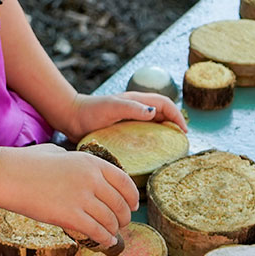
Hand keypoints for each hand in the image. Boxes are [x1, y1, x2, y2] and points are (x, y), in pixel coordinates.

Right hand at [0, 143, 137, 248]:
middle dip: (124, 216)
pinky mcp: (70, 216)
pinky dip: (105, 239)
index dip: (132, 196)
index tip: (133, 204)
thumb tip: (85, 173)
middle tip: (122, 223)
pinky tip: (104, 241)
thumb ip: (77, 162)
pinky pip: (97, 231)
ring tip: (112, 234)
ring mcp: (81, 197)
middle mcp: (91, 178)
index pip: (124, 181)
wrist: (8, 175)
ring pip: (111, 220)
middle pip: (120, 203)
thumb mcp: (59, 153)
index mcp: (90, 161)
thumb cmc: (29, 163)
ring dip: (114, 230)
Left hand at [63, 91, 187, 141]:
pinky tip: (150, 155)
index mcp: (136, 100)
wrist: (71, 118)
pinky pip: (143, 134)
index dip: (177, 116)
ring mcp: (129, 119)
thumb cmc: (90, 111)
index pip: (164, 104)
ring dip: (164, 133)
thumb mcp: (111, 107)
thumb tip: (154, 112)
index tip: (184, 132)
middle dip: (174, 125)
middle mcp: (135, 108)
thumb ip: (131, 108)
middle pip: (162, 113)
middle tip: (181, 143)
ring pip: (154, 124)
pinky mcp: (122, 129)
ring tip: (170, 150)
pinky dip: (152, 141)